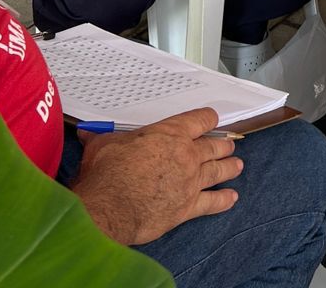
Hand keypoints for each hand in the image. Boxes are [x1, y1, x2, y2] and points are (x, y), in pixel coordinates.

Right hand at [71, 108, 240, 245]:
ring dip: (229, 167)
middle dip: (222, 145)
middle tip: (229, 145)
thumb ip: (103, 138)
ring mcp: (190, 182)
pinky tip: (232, 198)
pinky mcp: (187, 207)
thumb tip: (88, 133)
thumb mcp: (103, 145)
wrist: (110, 207)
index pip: (198, 120)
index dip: (208, 118)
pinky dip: (224, 200)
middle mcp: (186, 155)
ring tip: (237, 165)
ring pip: (218, 171)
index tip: (213, 118)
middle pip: (213, 146)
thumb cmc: (108, 174)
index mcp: (170, 134)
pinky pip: (213, 203)